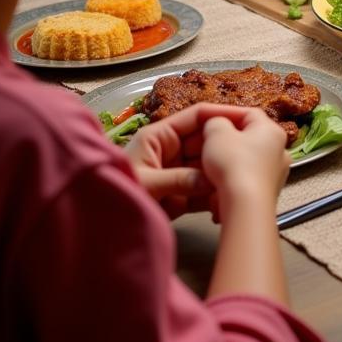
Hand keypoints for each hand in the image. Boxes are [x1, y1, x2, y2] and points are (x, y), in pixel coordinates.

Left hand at [125, 102, 254, 218]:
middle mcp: (169, 151)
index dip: (220, 116)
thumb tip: (210, 180)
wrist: (95, 225)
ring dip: (220, 176)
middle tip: (246, 158)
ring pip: (206, 168)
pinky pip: (201, 191)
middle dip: (223, 150)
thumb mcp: (146, 183)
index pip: (195, 117)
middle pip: (204, 143)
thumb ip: (179, 179)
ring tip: (239, 183)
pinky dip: (213, 197)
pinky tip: (225, 202)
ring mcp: (174, 173)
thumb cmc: (114, 193)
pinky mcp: (177, 196)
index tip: (244, 119)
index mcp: (159, 136)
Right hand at [201, 108, 290, 217]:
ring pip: (246, 161)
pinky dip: (231, 181)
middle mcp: (280, 150)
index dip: (225, 114)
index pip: (248, 113)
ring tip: (207, 167)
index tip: (208, 119)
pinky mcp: (268, 194)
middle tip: (206, 143)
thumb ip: (215, 122)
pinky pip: (246, 181)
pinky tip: (216, 189)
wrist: (246, 207)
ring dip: (227, 163)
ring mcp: (276, 174)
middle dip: (225, 140)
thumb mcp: (217, 134)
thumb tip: (215, 125)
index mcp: (271, 130)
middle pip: (248, 138)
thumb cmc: (233, 165)